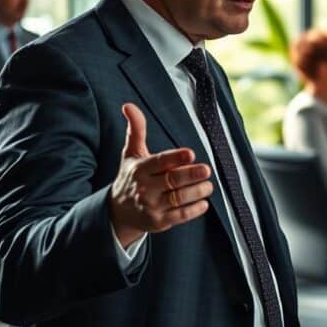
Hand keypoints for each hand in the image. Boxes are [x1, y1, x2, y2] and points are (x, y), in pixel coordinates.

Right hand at [109, 103, 213, 247]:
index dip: (175, 158)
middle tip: (207, 170)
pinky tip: (204, 203)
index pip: (159, 162)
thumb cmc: (131, 177)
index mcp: (140, 169)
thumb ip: (136, 130)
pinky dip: (194, 210)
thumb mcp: (131, 154)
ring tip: (208, 185)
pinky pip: (179, 216)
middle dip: (191, 175)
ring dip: (197, 192)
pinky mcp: (158, 222)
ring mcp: (151, 206)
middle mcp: (145, 188)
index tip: (191, 154)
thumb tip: (128, 105)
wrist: (117, 212)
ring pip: (178, 199)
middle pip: (172, 180)